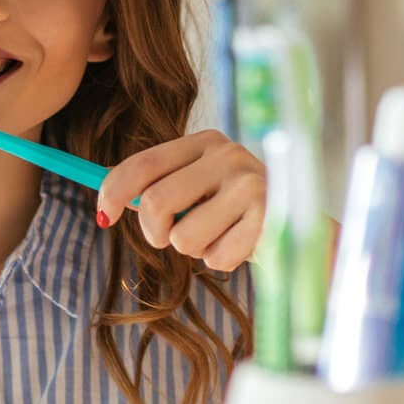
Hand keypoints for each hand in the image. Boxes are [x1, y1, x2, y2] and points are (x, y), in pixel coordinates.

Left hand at [94, 131, 266, 273]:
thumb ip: (159, 187)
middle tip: (169, 238)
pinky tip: (241, 244)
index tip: (103, 216)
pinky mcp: (267, 218)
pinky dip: (221, 260)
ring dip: (194, 249)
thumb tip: (108, 199)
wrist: (300, 228)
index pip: (142, 164)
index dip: (112, 192)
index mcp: (205, 142)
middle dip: (154, 233)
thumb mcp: (198, 188)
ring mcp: (249, 184)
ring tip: (218, 236)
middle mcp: (228, 155)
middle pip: (155, 203)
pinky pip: (216, 257)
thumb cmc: (236, 209)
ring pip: (183, 238)